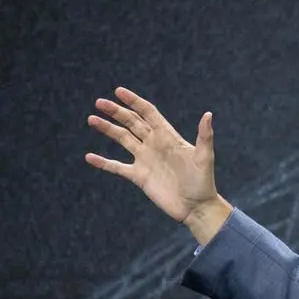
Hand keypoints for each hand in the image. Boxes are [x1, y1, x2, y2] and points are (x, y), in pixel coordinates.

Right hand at [86, 87, 231, 242]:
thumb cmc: (203, 182)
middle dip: (116, 112)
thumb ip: (204, 136)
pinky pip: (117, 167)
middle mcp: (155, 144)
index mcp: (169, 136)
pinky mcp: (139, 176)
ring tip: (92, 119)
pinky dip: (103, 162)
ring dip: (108, 129)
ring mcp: (145, 160)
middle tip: (99, 102)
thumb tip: (208, 114)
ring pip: (123, 139)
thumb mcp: (205, 157)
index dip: (134, 102)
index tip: (118, 91)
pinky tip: (89, 157)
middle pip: (132, 122)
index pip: (148, 113)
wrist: (196, 207)